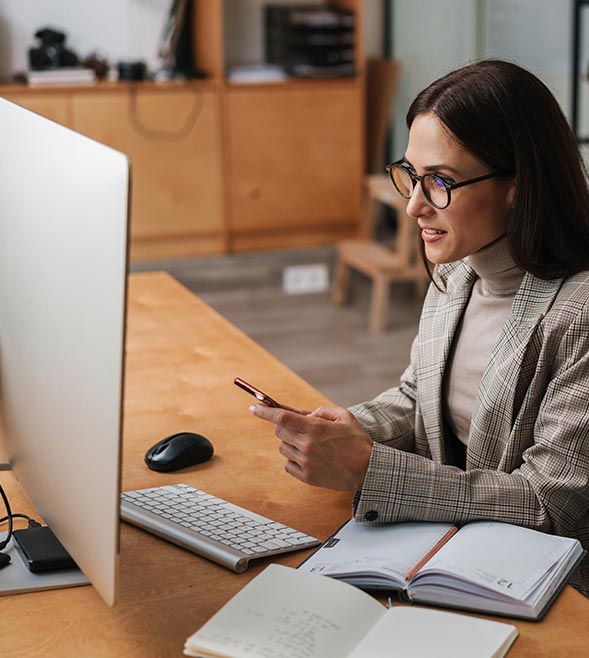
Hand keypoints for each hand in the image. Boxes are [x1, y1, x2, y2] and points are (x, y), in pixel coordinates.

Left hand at [249, 404, 372, 490]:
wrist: (368, 469)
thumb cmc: (357, 441)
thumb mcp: (343, 416)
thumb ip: (321, 411)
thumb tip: (303, 414)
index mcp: (315, 428)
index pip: (281, 417)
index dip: (264, 411)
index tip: (253, 407)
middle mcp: (307, 445)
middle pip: (279, 431)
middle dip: (285, 426)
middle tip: (299, 427)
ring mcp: (306, 463)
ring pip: (282, 447)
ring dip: (290, 443)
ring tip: (309, 445)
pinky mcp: (306, 477)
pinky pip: (288, 464)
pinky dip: (294, 459)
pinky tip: (309, 457)